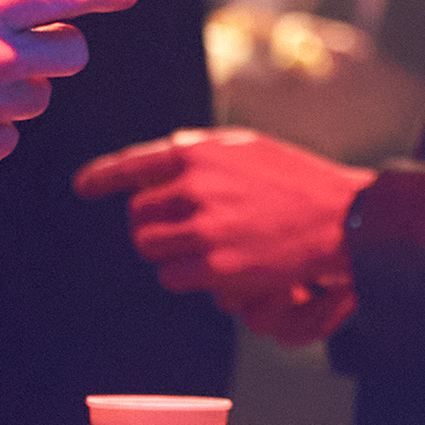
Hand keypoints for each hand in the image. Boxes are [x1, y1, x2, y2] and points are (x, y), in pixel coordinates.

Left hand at [71, 126, 373, 316]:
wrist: (341, 218)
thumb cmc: (295, 180)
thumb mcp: (245, 146)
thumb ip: (197, 153)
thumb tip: (153, 172)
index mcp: (198, 151)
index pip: (133, 165)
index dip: (102, 177)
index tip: (83, 187)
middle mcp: (195, 186)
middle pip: (137, 214)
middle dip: (151, 224)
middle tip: (178, 230)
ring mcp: (204, 228)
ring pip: (148, 247)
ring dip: (165, 251)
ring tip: (197, 247)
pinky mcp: (217, 267)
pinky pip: (172, 277)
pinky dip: (185, 276)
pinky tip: (213, 266)